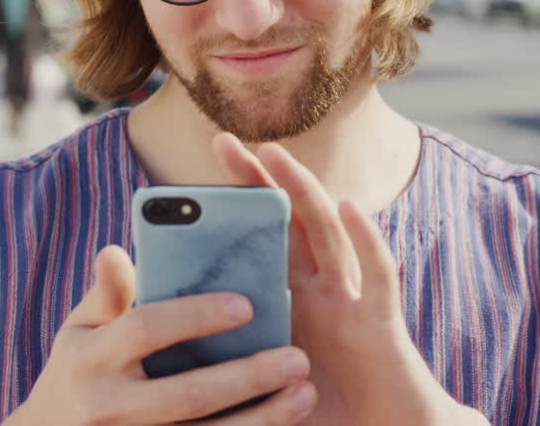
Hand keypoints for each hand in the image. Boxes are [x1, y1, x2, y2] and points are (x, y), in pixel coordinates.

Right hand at [9, 245, 317, 425]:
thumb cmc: (75, 374)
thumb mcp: (78, 333)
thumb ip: (106, 295)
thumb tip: (115, 250)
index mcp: (90, 358)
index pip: (145, 330)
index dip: (194, 316)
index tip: (246, 304)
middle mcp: (108, 407)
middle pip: (187, 394)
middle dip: (247, 376)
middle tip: (298, 356)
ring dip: (262, 419)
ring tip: (306, 393)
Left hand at [213, 134, 487, 425]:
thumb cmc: (319, 421)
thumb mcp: (256, 389)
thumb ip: (219, 363)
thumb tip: (156, 349)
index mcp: (288, 304)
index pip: (256, 242)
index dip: (231, 209)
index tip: (186, 183)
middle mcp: (319, 293)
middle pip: (288, 222)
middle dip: (259, 180)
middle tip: (222, 142)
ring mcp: (352, 303)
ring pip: (328, 232)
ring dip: (303, 190)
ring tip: (273, 153)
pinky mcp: (382, 325)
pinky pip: (378, 276)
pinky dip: (368, 239)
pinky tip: (351, 208)